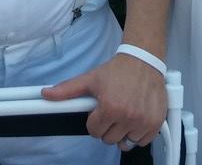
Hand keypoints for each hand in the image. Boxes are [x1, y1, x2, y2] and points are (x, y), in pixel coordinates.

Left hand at [41, 52, 166, 148]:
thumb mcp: (90, 78)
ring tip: (125, 112)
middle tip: (112, 109)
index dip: (94, 120)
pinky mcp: (155, 123)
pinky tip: (136, 117)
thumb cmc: (117, 70)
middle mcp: (128, 117)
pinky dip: (139, 133)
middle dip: (108, 126)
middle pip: (109, 139)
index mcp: (110, 108)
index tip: (100, 110)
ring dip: (124, 131)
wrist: (143, 60)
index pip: (94, 131)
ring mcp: (143, 121)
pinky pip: (142, 141)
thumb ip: (67, 90)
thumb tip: (46, 94)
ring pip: (126, 142)